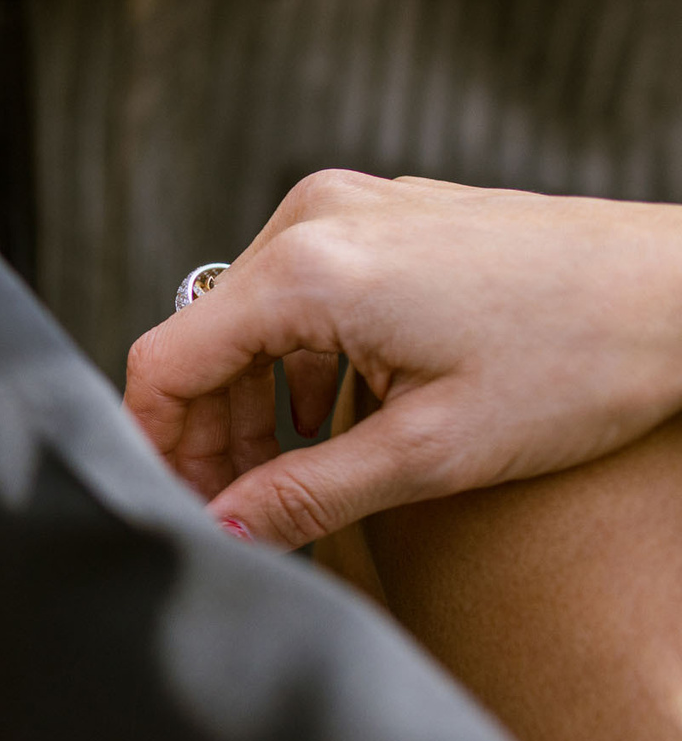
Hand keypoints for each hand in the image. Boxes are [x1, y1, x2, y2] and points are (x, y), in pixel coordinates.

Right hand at [124, 170, 681, 546]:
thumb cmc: (581, 361)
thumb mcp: (433, 452)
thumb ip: (307, 495)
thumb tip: (222, 532)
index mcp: (307, 268)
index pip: (167, 361)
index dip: (159, 446)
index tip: (180, 510)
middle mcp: (311, 220)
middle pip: (205, 340)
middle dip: (210, 435)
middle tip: (237, 517)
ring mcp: (348, 209)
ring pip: (251, 318)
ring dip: (255, 403)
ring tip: (285, 484)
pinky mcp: (383, 214)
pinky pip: (302, 292)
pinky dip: (298, 361)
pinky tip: (331, 423)